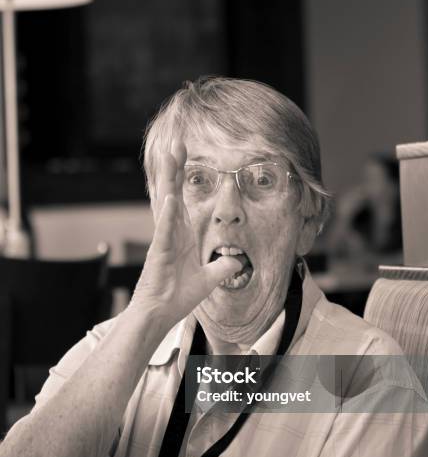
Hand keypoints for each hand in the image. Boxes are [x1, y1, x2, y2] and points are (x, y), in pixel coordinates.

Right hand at [128, 140, 241, 328]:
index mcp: (180, 235)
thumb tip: (238, 262)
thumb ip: (222, 268)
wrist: (159, 314)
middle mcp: (170, 233)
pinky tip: (171, 198)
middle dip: (175, 168)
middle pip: (172, 193)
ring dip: (170, 181)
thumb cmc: (176, 296)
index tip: (185, 154)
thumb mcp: (207, 280)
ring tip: (171, 156)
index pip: (182, 199)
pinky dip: (168, 216)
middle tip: (176, 143)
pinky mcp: (160, 254)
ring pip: (166, 204)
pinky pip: (165, 232)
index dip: (183, 177)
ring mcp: (163, 241)